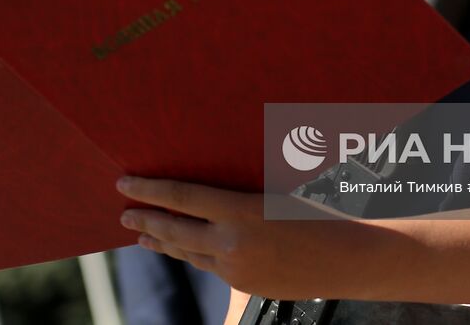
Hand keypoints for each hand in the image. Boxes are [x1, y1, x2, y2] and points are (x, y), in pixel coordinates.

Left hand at [116, 175, 373, 298]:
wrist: (348, 259)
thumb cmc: (316, 211)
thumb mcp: (272, 192)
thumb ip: (235, 194)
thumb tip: (202, 187)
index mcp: (240, 209)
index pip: (180, 197)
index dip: (148, 190)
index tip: (124, 182)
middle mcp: (231, 242)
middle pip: (174, 230)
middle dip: (144, 219)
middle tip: (121, 211)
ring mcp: (236, 269)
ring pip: (189, 253)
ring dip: (163, 242)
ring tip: (141, 235)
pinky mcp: (244, 286)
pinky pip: (212, 267)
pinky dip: (193, 256)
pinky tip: (185, 250)